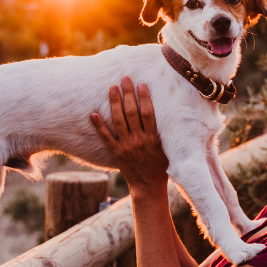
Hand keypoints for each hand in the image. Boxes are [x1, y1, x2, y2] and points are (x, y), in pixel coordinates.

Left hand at [91, 77, 168, 195]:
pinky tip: (93, 113)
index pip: (148, 114)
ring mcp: (126, 147)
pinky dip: (99, 125)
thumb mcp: (168, 149)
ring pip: (118, 121)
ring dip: (115, 103)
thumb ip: (166, 133)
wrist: (148, 188)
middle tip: (124, 78)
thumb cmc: (162, 167)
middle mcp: (139, 141)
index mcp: (153, 139)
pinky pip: (106, 137)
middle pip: (132, 113)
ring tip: (112, 88)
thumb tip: (172, 113)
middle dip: (128, 94)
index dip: (144, 97)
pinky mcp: (116, 153)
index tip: (141, 84)